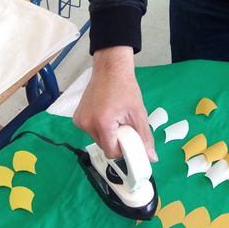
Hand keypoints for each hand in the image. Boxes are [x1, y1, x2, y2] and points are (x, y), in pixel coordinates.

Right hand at [73, 46, 156, 161]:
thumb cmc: (125, 88)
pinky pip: (91, 131)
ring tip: (116, 118)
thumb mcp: (138, 113)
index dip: (123, 151)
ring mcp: (80, 121)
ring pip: (98, 139)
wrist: (111, 69)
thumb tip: (152, 157)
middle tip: (125, 127)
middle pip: (104, 146)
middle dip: (116, 141)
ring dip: (108, 134)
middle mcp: (86, 124)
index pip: (111, 152)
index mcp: (102, 123)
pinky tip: (106, 114)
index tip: (131, 142)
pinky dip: (100, 128)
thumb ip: (145, 137)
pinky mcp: (77, 117)